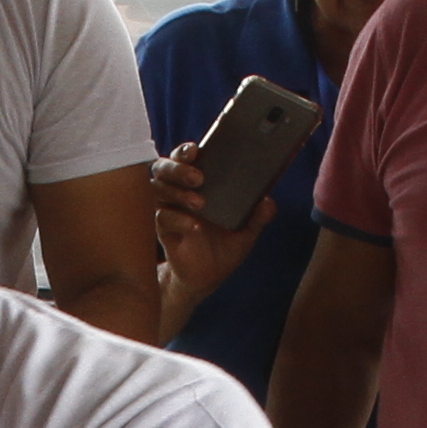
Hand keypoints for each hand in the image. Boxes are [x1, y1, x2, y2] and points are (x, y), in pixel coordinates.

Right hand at [149, 146, 266, 312]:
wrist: (208, 277)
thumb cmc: (224, 247)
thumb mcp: (246, 232)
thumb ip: (257, 217)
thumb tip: (269, 203)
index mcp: (196, 184)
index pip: (184, 158)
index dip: (185, 151)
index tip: (195, 149)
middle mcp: (177, 192)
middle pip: (163, 168)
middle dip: (178, 168)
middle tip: (199, 178)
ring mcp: (168, 210)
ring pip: (157, 189)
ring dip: (177, 192)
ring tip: (200, 203)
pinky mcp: (163, 231)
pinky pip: (162, 218)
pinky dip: (178, 219)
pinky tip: (194, 226)